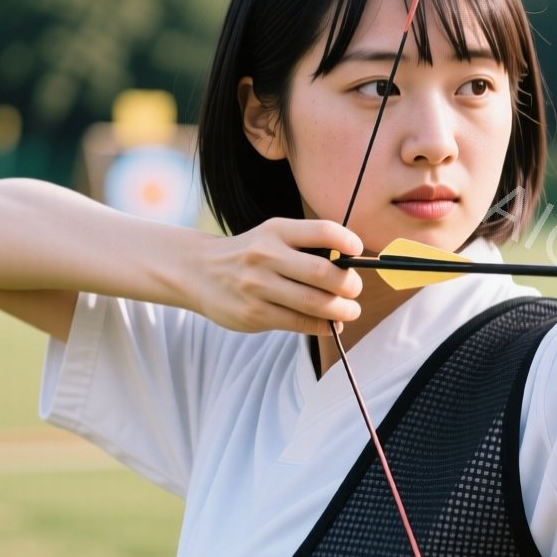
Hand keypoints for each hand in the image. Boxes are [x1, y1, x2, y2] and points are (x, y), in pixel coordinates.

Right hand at [194, 218, 362, 333]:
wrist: (198, 271)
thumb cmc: (249, 255)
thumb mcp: (272, 236)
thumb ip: (306, 247)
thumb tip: (349, 273)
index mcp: (277, 231)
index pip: (323, 231)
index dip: (348, 242)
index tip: (358, 252)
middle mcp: (267, 256)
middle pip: (324, 274)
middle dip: (350, 285)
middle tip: (355, 291)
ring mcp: (258, 286)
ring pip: (314, 303)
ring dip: (342, 310)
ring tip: (350, 311)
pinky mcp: (253, 314)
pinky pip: (298, 323)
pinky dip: (322, 326)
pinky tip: (329, 324)